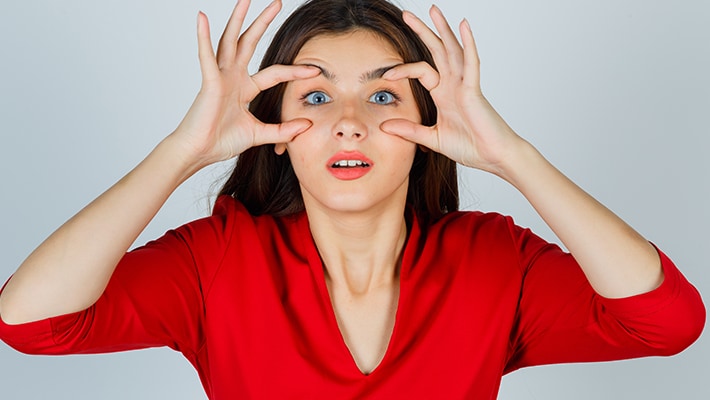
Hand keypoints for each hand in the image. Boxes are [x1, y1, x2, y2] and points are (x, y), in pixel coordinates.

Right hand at [173, 0, 319, 167]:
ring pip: (230, 41)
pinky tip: (202, 17)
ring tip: (245, 0)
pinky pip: (206, 56)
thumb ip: (282, 131)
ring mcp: (220, 77)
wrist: (199, 153)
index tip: (315, 70)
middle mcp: (233, 77)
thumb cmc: (221, 142)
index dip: (294, 71)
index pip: (275, 73)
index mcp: (245, 88)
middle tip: (277, 2)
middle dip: (263, 22)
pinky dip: (203, 37)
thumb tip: (306, 125)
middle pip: (250, 43)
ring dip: (237, 19)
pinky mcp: (209, 82)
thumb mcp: (260, 134)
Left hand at [380, 5, 523, 176]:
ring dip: (443, 29)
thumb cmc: (470, 147)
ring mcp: (465, 85)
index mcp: (443, 95)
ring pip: (452, 50)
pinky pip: (471, 62)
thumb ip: (409, 130)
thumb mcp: (431, 139)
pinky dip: (468, 43)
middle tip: (407, 15)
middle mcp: (454, 85)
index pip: (420, 71)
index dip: (402, 70)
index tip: (385, 75)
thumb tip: (383, 126)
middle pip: (436, 51)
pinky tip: (462, 25)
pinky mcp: (475, 90)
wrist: (493, 157)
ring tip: (433, 10)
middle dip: (423, 32)